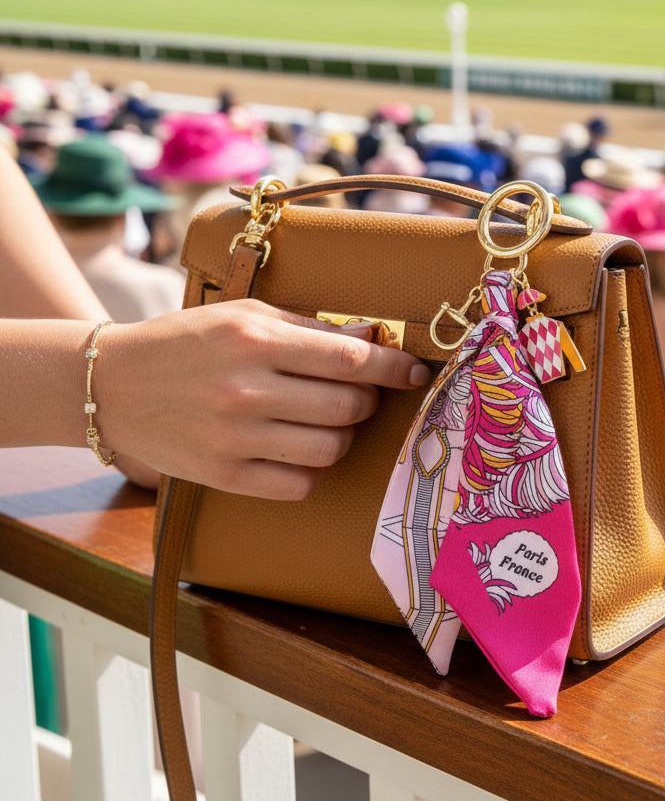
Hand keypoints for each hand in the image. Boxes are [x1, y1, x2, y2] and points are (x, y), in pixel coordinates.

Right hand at [101, 300, 429, 499]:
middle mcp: (247, 390)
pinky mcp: (224, 475)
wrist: (111, 384)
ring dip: (344, 435)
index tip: (417, 372)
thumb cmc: (187, 341)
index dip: (394, 368)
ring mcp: (235, 438)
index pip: (350, 360)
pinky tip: (300, 449)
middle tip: (357, 392)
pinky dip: (313, 469)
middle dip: (367, 399)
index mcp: (255, 341)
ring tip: (327, 420)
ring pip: (331, 448)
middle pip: (348, 406)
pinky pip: (299, 484)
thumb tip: (371, 340)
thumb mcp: (244, 315)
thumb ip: (309, 328)